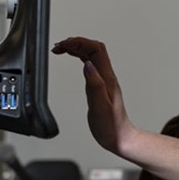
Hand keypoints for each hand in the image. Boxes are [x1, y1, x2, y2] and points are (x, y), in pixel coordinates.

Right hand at [51, 36, 136, 155]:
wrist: (120, 137)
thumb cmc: (110, 126)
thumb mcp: (100, 107)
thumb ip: (94, 85)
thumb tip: (88, 65)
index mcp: (107, 79)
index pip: (96, 49)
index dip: (80, 42)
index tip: (64, 45)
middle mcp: (107, 77)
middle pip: (94, 48)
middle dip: (76, 42)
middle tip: (58, 46)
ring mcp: (104, 81)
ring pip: (92, 55)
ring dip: (77, 48)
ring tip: (61, 49)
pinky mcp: (101, 86)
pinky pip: (91, 65)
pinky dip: (80, 58)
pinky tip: (74, 60)